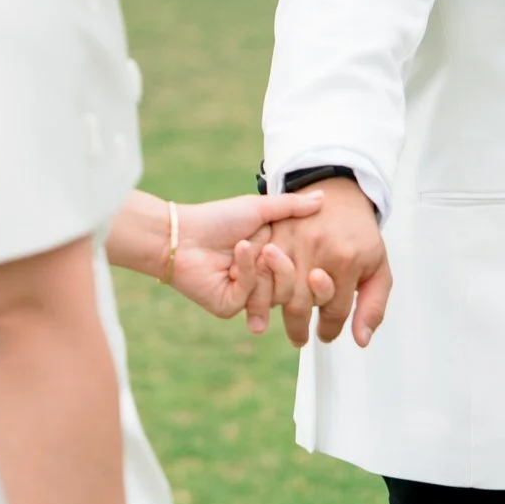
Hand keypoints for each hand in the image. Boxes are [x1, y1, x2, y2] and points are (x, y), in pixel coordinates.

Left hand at [164, 189, 320, 325]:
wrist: (181, 234)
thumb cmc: (217, 219)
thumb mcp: (260, 209)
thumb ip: (292, 207)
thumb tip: (323, 197)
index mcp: (273, 258)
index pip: (304, 267)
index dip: (307, 257)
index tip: (310, 244)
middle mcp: (263, 279)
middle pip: (295, 286)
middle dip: (284, 266)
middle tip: (270, 248)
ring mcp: (248, 296)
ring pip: (277, 296)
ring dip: (265, 269)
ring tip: (249, 247)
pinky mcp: (230, 306)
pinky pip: (251, 297)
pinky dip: (246, 271)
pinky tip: (237, 252)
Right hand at [264, 174, 391, 348]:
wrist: (340, 194)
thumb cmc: (360, 236)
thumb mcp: (378, 269)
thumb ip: (373, 307)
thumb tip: (360, 340)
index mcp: (347, 261)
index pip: (335, 311)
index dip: (330, 329)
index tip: (326, 334)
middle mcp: (318, 251)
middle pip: (301, 305)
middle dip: (299, 330)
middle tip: (300, 338)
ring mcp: (293, 241)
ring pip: (277, 291)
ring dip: (275, 314)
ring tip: (279, 325)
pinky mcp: (274, 234)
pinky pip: (260, 271)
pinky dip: (258, 291)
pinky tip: (263, 302)